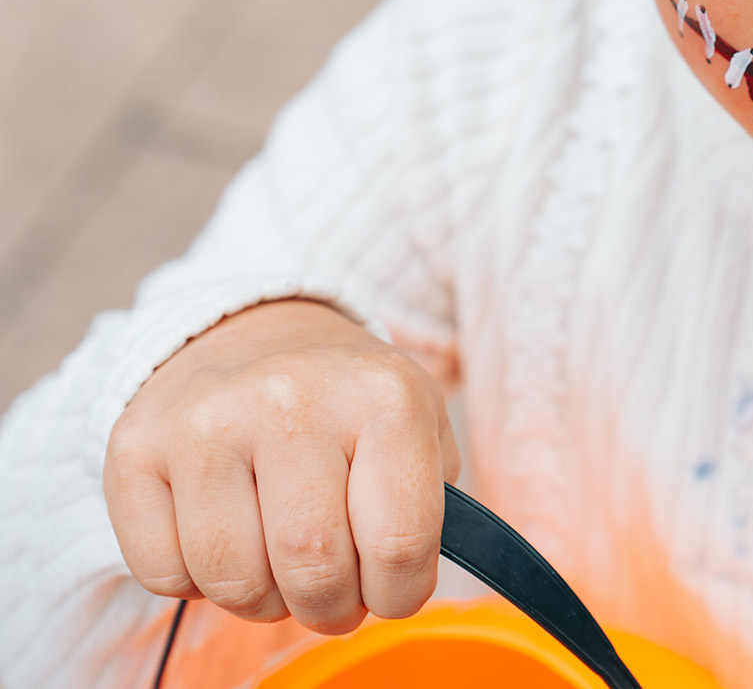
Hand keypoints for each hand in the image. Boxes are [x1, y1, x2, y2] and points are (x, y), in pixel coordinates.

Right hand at [103, 298, 459, 634]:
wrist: (253, 332)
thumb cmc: (346, 400)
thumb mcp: (419, 424)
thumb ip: (432, 503)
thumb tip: (407, 578)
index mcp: (382, 397)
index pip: (400, 543)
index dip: (400, 593)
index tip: (392, 591)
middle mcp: (292, 401)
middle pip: (314, 568)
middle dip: (331, 607)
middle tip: (333, 592)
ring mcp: (206, 423)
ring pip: (235, 582)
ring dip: (264, 601)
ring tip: (279, 562)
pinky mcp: (135, 450)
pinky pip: (164, 575)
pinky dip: (197, 582)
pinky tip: (224, 535)